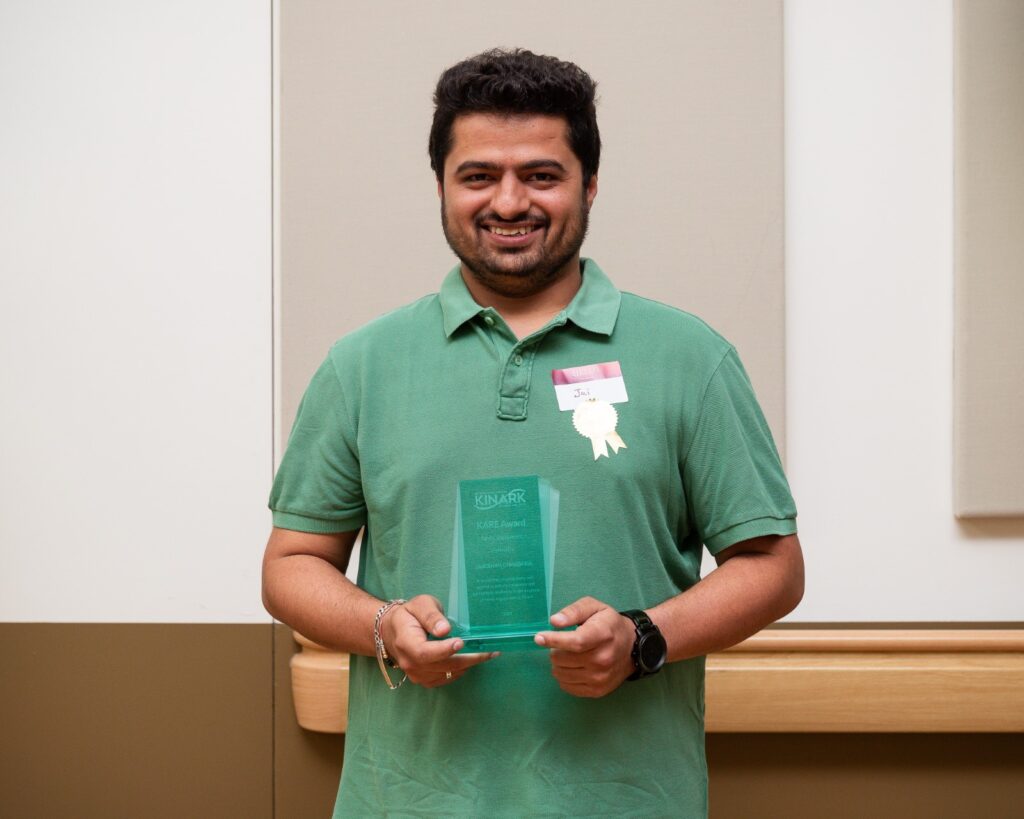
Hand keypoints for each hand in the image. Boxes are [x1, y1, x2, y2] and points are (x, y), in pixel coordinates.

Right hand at [380, 594, 496, 687]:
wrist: (393, 631)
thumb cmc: (409, 614)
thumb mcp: (419, 605)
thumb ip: (431, 615)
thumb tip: (444, 629)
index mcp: (406, 642)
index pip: (424, 652)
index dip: (443, 650)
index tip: (461, 642)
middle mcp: (409, 663)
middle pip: (441, 666)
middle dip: (468, 659)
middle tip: (489, 651)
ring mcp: (416, 674)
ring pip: (446, 674)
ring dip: (468, 665)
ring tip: (487, 653)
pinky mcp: (424, 680)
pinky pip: (445, 679)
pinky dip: (460, 670)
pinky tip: (471, 659)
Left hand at [534, 596, 635, 697]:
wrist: (633, 646)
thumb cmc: (609, 624)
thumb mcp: (594, 607)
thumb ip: (574, 611)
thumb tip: (554, 621)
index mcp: (602, 635)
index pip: (575, 642)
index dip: (554, 640)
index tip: (538, 638)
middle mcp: (602, 659)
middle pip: (562, 659)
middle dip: (556, 650)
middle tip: (565, 644)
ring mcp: (600, 678)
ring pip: (561, 674)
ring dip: (559, 664)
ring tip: (570, 655)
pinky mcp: (597, 691)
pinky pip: (567, 686)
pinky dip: (564, 676)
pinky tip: (573, 667)